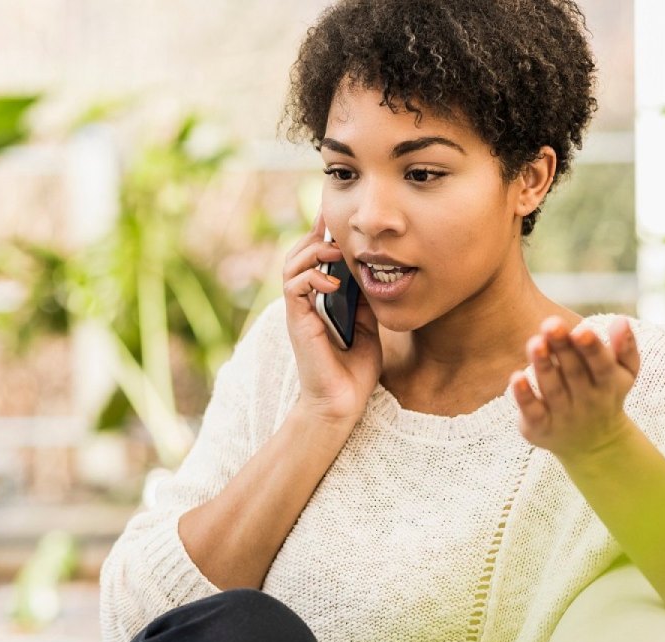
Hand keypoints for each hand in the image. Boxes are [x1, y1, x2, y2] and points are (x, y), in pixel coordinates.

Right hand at [282, 211, 382, 425]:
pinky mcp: (297, 321)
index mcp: (322, 298)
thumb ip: (364, 298)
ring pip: (292, 264)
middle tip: (335, 222)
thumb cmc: (354, 370)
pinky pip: (293, 287)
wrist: (342, 403)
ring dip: (312, 251)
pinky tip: (331, 283)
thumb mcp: (368, 324)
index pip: (317, 257)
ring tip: (334, 250)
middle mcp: (307, 300)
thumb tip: (372, 270)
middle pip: (300, 252)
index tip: (341, 216)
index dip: (325, 234)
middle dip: (317, 233)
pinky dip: (311, 277)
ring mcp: (299, 310)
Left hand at [509, 316, 640, 459]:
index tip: (581, 329)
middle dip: (562, 348)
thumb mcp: (623, 374)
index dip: (591, 348)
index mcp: (608, 384)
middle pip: (573, 372)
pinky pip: (532, 412)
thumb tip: (621, 320)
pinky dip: (524, 396)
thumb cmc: (605, 394)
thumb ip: (625, 347)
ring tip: (535, 343)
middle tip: (551, 324)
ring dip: (543, 366)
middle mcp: (586, 400)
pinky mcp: (540, 427)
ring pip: (552, 389)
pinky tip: (515, 377)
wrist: (593, 444)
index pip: (602, 365)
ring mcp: (562, 415)